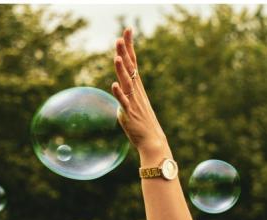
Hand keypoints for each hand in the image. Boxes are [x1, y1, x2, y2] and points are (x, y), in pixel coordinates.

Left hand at [111, 28, 167, 155]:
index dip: (129, 46)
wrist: (153, 141)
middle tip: (121, 37)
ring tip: (117, 57)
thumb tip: (118, 87)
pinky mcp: (130, 114)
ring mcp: (134, 102)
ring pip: (127, 83)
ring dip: (122, 70)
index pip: (133, 62)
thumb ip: (125, 94)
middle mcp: (136, 92)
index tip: (127, 30)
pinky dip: (119, 93)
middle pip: (130, 68)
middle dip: (125, 52)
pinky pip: (124, 102)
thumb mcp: (133, 104)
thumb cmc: (142, 124)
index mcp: (137, 87)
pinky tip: (114, 85)